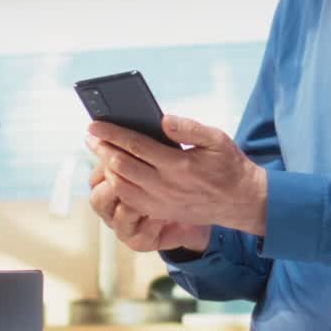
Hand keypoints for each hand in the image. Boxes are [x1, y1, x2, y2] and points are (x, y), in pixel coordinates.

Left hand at [86, 113, 266, 247]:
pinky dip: (117, 185)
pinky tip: (113, 172)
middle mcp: (167, 186)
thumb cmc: (228, 165)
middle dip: (102, 149)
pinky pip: (131, 200)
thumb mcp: (217, 139)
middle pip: (122, 167)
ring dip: (107, 168)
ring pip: (122, 186)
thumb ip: (189, 128)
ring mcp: (162, 202)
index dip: (112, 134)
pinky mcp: (162, 211)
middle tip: (89, 136)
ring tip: (99, 151)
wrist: (240, 201)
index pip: (136, 146)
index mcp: (179, 165)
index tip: (94, 125)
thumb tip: (162, 119)